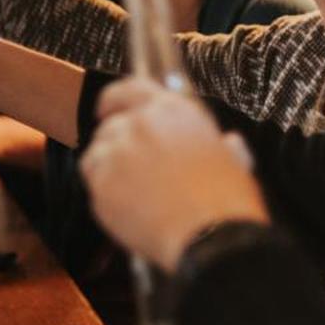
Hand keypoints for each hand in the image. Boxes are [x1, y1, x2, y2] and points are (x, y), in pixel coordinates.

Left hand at [80, 80, 266, 271]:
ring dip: (108, 171)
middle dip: (116, 147)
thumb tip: (227, 142)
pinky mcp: (102, 181)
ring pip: (96, 154)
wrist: (213, 236)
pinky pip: (92, 183)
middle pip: (110, 128)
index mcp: (174, 111)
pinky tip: (126, 209)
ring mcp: (118, 151)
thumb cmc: (228, 201)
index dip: (112, 100)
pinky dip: (104, 194)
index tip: (105, 110)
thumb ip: (218, 144)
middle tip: (131, 172)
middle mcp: (141, 123)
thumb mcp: (233, 158)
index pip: (129, 89)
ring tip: (133, 195)